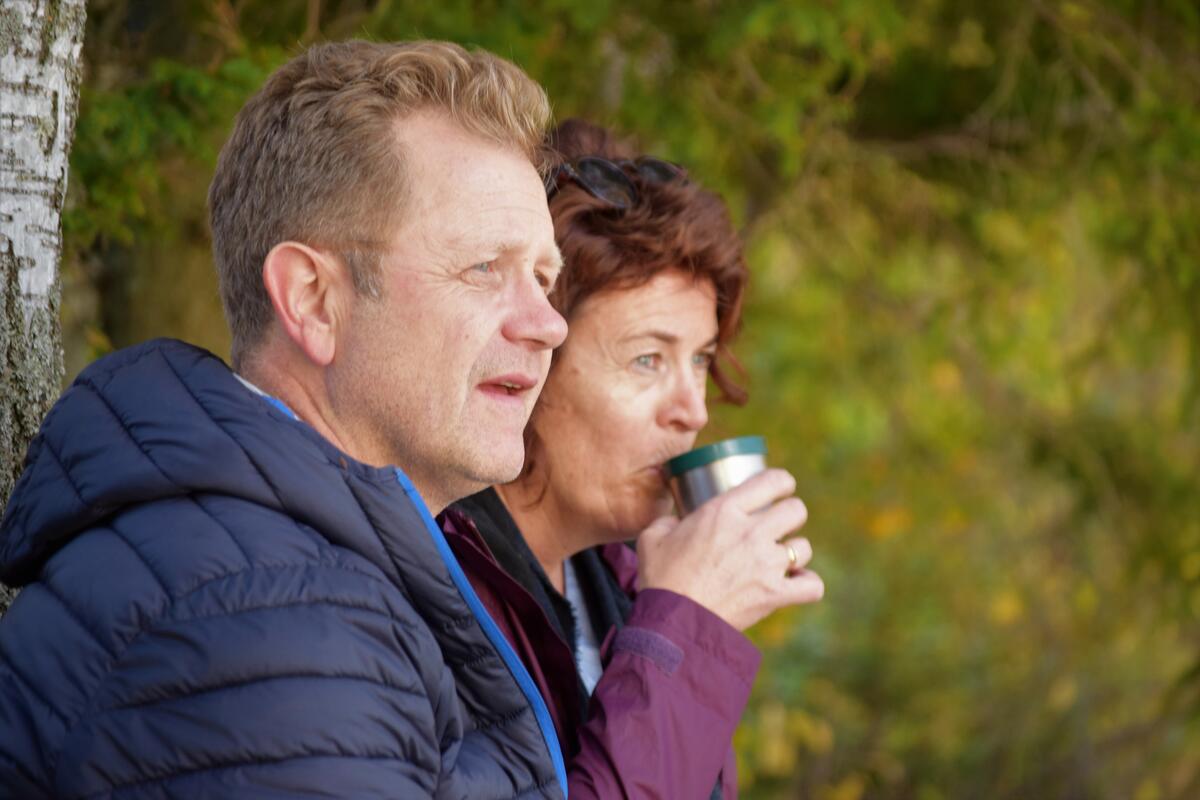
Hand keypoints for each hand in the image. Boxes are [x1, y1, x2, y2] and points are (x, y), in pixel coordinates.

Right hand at [636, 468, 823, 630]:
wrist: (671, 622)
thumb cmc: (660, 578)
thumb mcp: (653, 537)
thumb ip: (669, 521)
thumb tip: (677, 523)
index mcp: (724, 510)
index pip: (774, 481)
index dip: (782, 483)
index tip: (778, 490)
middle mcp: (751, 532)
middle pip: (797, 510)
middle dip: (790, 515)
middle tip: (777, 525)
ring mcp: (767, 565)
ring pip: (805, 547)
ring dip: (795, 552)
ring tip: (781, 558)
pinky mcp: (775, 595)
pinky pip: (812, 585)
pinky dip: (807, 584)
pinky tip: (795, 583)